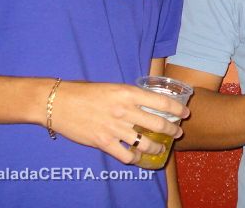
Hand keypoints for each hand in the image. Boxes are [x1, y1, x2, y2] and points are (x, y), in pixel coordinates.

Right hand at [48, 80, 189, 163]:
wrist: (58, 102)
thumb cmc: (86, 92)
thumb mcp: (113, 87)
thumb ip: (131, 95)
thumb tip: (148, 102)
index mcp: (129, 93)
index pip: (162, 102)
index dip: (178, 109)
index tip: (185, 113)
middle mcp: (125, 110)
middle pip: (158, 124)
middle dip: (172, 130)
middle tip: (177, 133)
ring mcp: (115, 128)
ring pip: (146, 142)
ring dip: (157, 147)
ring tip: (161, 148)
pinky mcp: (103, 142)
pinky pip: (126, 154)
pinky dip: (136, 157)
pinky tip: (138, 156)